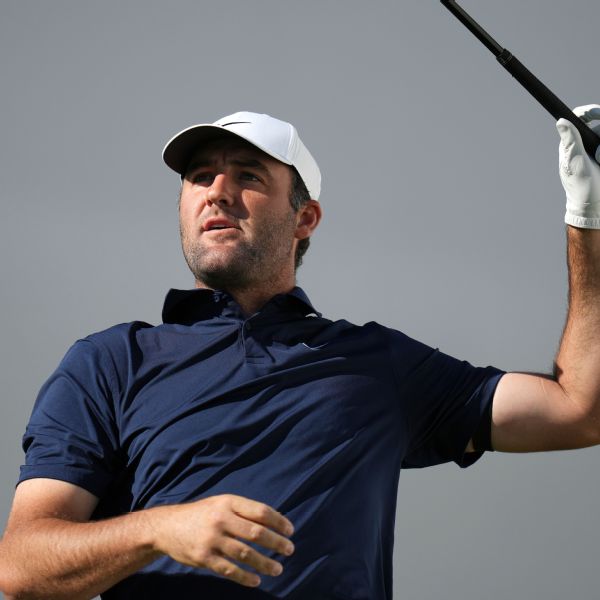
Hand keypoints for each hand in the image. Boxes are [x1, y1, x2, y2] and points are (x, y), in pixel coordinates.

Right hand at [149, 494, 294, 587]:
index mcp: (228, 502)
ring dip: (264, 563)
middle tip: (290, 549)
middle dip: (276, 542)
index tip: (290, 530)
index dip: (278, 521)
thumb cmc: (202, 514)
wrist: (167, 526)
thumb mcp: (221, 503)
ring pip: (245, 554)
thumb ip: (244, 510)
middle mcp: (221, 519)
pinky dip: (245, 577)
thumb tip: (276, 519)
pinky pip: (229, 570)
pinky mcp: (203, 558)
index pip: (260, 511)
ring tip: (278, 568)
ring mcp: (212, 539)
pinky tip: (256, 580)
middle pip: (256, 532)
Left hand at [557, 104, 599, 228]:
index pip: (582, 117)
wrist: (593, 206)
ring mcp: (597, 150)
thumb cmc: (581, 187)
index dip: (591, 111)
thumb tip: (560, 121)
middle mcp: (586, 143)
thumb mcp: (576, 162)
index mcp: (574, 142)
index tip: (598, 113)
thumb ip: (571, 141)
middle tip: (599, 157)